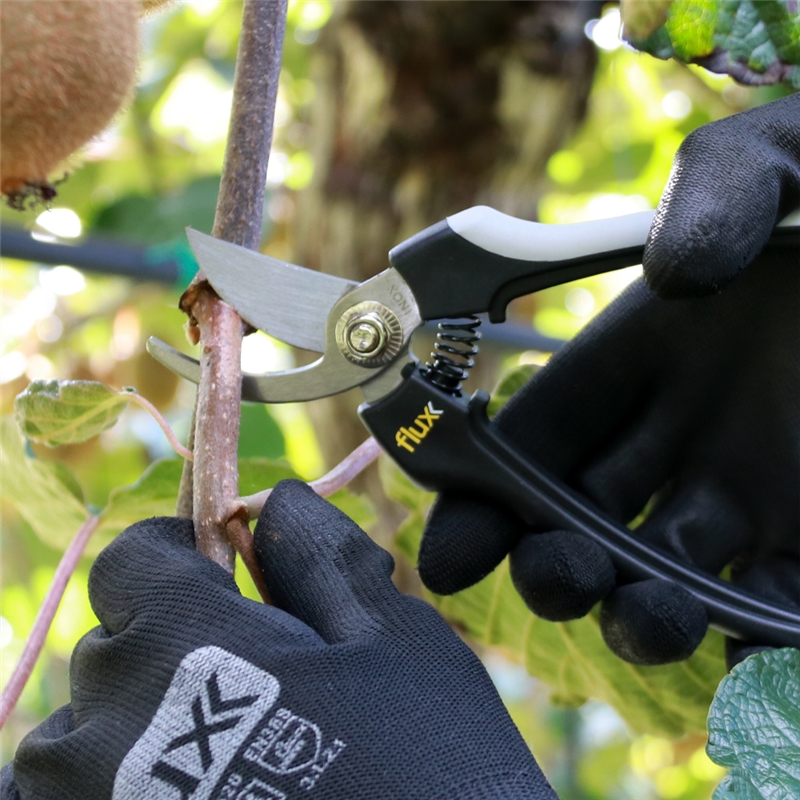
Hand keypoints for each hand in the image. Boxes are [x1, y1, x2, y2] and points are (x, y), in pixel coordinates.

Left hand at [2, 481, 555, 799]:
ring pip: (76, 734)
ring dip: (132, 723)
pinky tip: (196, 789)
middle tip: (250, 678)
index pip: (130, 560)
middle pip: (109, 644)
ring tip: (221, 749)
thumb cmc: (429, 762)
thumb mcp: (393, 636)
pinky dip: (113, 783)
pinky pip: (69, 798)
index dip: (178, 554)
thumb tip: (274, 497)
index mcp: (181, 645)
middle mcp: (107, 730)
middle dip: (169, 639)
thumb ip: (319, 552)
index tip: (224, 574)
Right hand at [420, 97, 799, 667]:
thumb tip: (674, 275)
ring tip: (648, 621)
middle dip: (556, 559)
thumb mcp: (785, 156)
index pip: (541, 431)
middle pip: (593, 516)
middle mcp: (690, 425)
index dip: (482, 491)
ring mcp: (765, 481)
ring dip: (647, 613)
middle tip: (558, 575)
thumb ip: (720, 189)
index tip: (447, 554)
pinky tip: (752, 656)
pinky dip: (763, 644)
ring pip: (679, 573)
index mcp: (649, 345)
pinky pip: (788, 602)